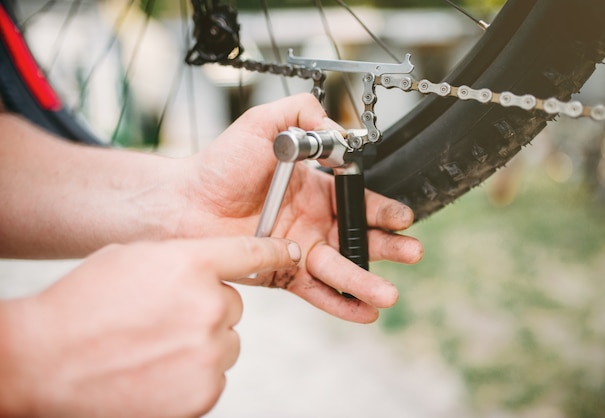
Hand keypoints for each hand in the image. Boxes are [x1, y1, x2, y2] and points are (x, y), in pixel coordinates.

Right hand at [0, 237, 299, 417]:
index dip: (273, 252)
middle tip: (166, 320)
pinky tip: (156, 371)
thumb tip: (208, 269)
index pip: (251, 254)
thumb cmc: (80, 306)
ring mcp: (209, 353)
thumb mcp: (131, 259)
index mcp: (192, 264)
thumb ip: (180, 260)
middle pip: (233, 306)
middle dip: (208, 311)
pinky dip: (192, 376)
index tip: (291, 252)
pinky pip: (214, 376)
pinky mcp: (204, 393)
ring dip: (202, 345)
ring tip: (154, 348)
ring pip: (226, 343)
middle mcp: (210, 306)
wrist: (43, 361)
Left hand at [177, 93, 423, 323]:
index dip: (380, 210)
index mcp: (314, 188)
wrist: (185, 202)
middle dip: (387, 246)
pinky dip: (339, 303)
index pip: (357, 200)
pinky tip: (363, 313)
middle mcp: (312, 220)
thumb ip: (302, 113)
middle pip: (358, 237)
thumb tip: (338, 129)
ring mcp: (298, 250)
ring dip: (367, 281)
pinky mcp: (281, 274)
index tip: (401, 217)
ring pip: (340, 268)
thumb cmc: (220, 163)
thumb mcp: (264, 123)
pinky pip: (315, 292)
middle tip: (411, 252)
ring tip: (389, 293)